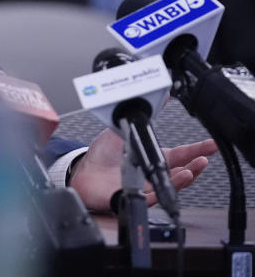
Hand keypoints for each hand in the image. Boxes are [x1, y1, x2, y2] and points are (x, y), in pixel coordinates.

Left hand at [69, 128, 218, 211]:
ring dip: (182, 180)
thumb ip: (142, 115)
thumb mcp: (123, 129)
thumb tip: (158, 96)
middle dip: (195, 166)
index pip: (181, 154)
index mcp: (153, 157)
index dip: (198, 150)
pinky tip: (163, 185)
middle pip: (180, 172)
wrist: (82, 170)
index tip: (211, 146)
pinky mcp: (133, 196)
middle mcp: (152, 173)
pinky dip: (159, 193)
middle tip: (202, 160)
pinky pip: (150, 198)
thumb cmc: (102, 154)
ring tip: (189, 171)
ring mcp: (144, 186)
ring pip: (169, 186)